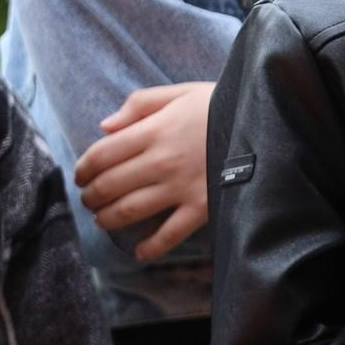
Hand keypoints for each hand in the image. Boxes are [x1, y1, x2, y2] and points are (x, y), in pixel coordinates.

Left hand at [75, 83, 213, 261]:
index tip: (79, 176)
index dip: (83, 168)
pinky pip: (171, 233)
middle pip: (110, 185)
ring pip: (131, 210)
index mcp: (153, 131)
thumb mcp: (179, 92)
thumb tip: (104, 126)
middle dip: (91, 196)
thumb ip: (139, 105)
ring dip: (108, 219)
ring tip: (102, 220)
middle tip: (88, 200)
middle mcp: (161, 161)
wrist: (265, 122)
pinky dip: (151, 247)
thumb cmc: (220, 105)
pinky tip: (139, 252)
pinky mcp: (201, 206)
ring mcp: (180, 186)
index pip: (102, 154)